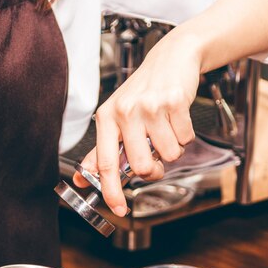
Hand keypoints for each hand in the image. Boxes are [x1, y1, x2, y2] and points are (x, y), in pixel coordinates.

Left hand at [74, 33, 200, 216]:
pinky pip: (185, 138)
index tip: (118, 209)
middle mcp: (125, 112)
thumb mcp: (114, 117)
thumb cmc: (141, 93)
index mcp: (106, 118)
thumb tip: (82, 178)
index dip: (111, 190)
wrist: (171, 58)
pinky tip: (176, 118)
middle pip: (141, 166)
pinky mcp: (175, 102)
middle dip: (153, 169)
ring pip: (168, 155)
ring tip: (165, 129)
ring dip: (171, 149)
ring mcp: (150, 106)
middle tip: (154, 158)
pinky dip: (184, 135)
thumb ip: (101, 150)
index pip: (106, 163)